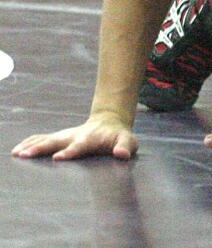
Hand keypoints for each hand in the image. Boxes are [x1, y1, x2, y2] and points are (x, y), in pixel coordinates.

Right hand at [12, 113, 136, 161]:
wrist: (110, 122)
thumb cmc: (118, 136)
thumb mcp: (128, 141)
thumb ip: (126, 147)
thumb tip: (122, 154)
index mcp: (90, 139)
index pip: (79, 146)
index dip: (70, 152)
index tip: (58, 158)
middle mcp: (74, 136)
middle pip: (56, 141)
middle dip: (42, 148)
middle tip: (26, 155)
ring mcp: (66, 135)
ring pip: (46, 139)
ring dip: (31, 146)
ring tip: (16, 154)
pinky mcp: (60, 137)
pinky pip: (42, 138)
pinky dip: (30, 143)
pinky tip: (17, 150)